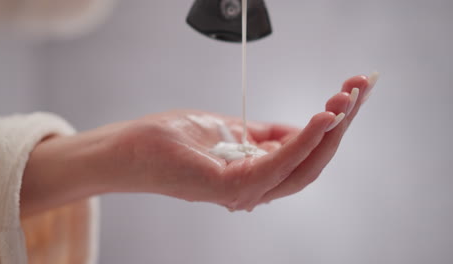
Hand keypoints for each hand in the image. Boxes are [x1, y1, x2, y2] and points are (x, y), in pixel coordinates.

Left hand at [104, 75, 373, 210]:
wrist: (134, 149)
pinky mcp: (233, 186)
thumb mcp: (233, 131)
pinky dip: (305, 140)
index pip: (309, 152)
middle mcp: (259, 187)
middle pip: (315, 159)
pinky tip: (324, 117)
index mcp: (260, 174)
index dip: (335, 124)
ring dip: (330, 130)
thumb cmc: (178, 140)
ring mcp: (247, 190)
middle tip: (361, 88)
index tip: (353, 93)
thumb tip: (300, 128)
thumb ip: (267, 135)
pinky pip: (279, 163)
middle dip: (343, 123)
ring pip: (304, 164)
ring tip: (347, 99)